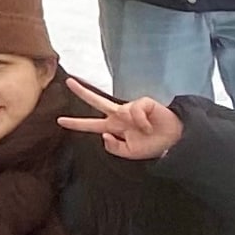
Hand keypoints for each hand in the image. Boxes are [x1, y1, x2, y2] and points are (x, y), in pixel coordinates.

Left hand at [60, 76, 183, 159]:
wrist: (175, 141)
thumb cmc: (153, 146)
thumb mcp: (130, 153)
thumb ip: (114, 148)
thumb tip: (103, 135)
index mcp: (114, 128)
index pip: (91, 125)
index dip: (76, 124)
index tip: (59, 120)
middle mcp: (120, 116)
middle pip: (97, 101)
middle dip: (82, 92)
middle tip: (68, 81)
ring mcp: (130, 109)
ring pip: (121, 107)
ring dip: (136, 124)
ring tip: (148, 131)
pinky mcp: (142, 102)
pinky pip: (135, 110)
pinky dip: (142, 120)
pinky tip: (150, 125)